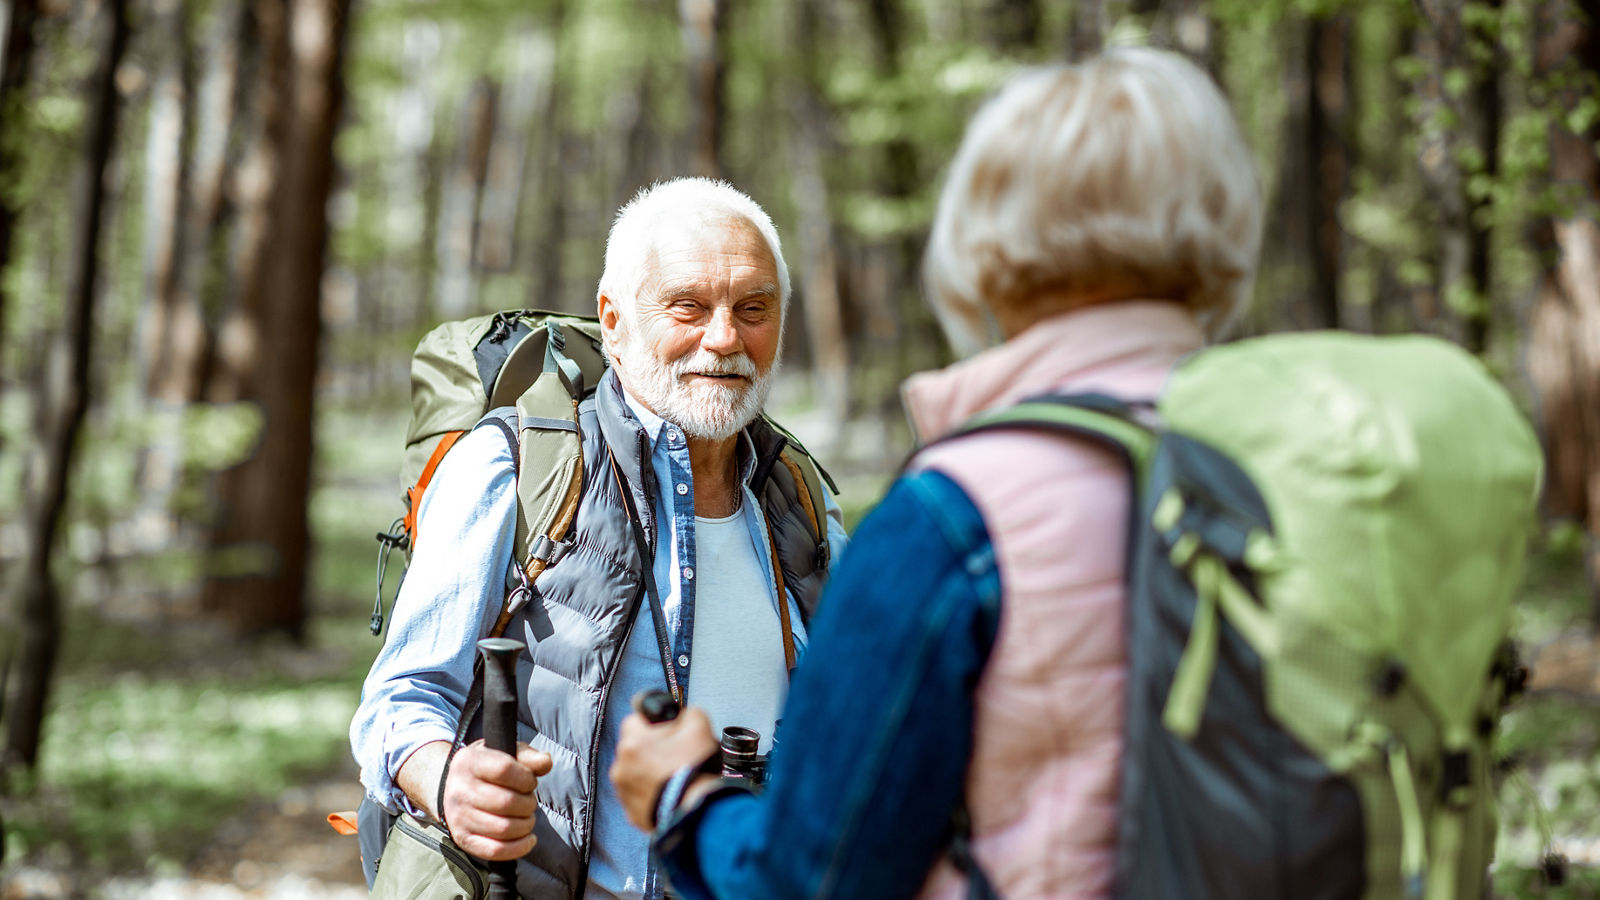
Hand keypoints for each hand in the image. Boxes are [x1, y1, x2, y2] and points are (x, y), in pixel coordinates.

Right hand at [441, 740, 553, 860]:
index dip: (526, 778)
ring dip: (526, 825)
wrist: (454, 787)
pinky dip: (518, 848)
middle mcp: (460, 790)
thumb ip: (528, 756)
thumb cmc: (487, 769)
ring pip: (504, 829)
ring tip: (526, 817)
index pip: (504, 770)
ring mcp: (459, 817)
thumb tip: (545, 762)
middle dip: (528, 804)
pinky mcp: (463, 839)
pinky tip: (529, 839)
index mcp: (470, 762)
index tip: (529, 781)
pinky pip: (495, 850)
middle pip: (506, 802)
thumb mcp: (505, 753)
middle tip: (529, 801)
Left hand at [610, 705, 718, 830]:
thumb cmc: (694, 769)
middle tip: (677, 756)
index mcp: (632, 739)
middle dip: (654, 750)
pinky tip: (671, 793)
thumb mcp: (699, 723)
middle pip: (636, 748)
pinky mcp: (632, 812)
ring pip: (637, 774)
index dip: (657, 724)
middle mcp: (621, 764)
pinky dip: (653, 794)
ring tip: (675, 778)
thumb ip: (686, 713)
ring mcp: (624, 791)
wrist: (695, 810)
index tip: (670, 732)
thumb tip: (681, 716)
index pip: (637, 719)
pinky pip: (641, 797)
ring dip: (651, 773)